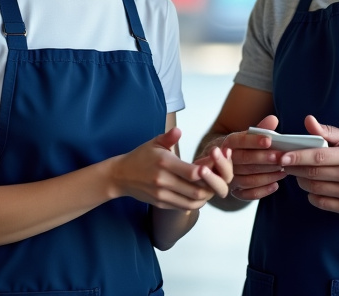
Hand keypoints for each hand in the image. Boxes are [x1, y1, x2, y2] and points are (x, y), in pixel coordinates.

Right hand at [111, 127, 225, 209]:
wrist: (121, 176)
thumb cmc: (140, 157)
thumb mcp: (153, 143)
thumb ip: (169, 137)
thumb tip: (178, 130)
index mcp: (164, 163)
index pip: (192, 172)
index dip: (207, 172)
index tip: (213, 167)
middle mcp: (163, 181)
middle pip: (196, 190)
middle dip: (211, 187)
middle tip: (218, 180)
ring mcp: (162, 195)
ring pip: (192, 203)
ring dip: (205, 198)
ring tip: (210, 189)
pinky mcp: (161, 204)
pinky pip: (183, 207)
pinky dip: (195, 203)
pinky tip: (199, 195)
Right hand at [208, 115, 287, 200]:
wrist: (219, 163)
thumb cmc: (239, 148)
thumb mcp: (245, 136)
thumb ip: (259, 129)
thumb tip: (273, 119)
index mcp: (227, 143)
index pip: (239, 141)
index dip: (254, 141)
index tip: (269, 140)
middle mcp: (225, 161)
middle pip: (243, 159)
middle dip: (263, 159)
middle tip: (280, 158)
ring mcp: (228, 178)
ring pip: (247, 178)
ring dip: (266, 175)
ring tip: (283, 171)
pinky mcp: (233, 191)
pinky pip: (246, 195)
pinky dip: (262, 191)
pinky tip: (276, 185)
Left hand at [278, 115, 338, 216]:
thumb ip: (329, 131)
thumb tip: (308, 121)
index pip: (317, 156)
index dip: (297, 156)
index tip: (282, 156)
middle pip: (313, 173)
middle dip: (294, 168)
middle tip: (285, 164)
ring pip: (314, 188)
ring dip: (302, 181)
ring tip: (299, 174)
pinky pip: (322, 202)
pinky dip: (312, 196)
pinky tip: (313, 188)